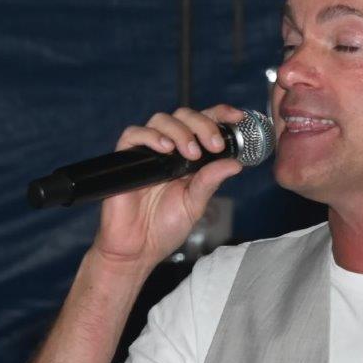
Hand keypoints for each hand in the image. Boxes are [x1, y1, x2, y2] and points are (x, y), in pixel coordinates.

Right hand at [91, 104, 244, 269]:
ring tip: (192, 153)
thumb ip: (211, 181)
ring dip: (181, 131)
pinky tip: (165, 149)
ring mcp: (147, 153)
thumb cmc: (164, 227)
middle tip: (214, 145)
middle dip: (203, 125)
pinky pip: (133, 135)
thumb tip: (236, 164)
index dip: (220, 114)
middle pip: (184, 116)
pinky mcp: (125, 160)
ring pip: (161, 120)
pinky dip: (151, 136)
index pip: (204, 124)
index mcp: (189, 157)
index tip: (237, 116)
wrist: (138, 249)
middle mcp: (169, 150)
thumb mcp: (195, 204)